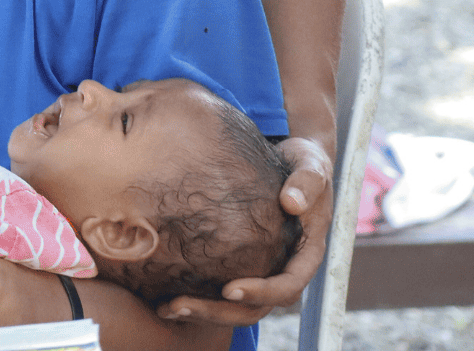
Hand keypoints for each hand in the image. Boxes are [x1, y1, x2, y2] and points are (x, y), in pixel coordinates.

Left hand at [156, 136, 332, 325]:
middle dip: (219, 311)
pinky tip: (162, 295)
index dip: (261, 292)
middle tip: (180, 305)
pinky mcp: (240, 263)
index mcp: (305, 256)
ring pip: (235, 306)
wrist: (291, 161)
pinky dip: (196, 296)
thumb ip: (308, 181)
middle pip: (255, 307)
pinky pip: (220, 290)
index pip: (287, 287)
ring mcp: (261, 269)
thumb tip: (293, 202)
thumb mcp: (311, 167)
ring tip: (166, 307)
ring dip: (202, 311)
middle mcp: (283, 269)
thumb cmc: (304, 165)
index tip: (229, 288)